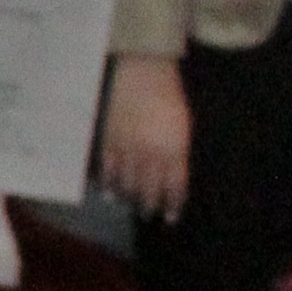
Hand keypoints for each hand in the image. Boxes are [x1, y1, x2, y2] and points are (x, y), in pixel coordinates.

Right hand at [97, 52, 190, 221]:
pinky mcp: (110, 138)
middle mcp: (151, 154)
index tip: (171, 217)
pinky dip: (108, 182)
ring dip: (128, 197)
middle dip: (149, 205)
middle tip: (148, 215)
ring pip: (127, 181)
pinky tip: (108, 192)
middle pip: (149, 188)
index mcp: (174, 151)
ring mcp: (128, 147)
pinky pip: (108, 167)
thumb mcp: (183, 128)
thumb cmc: (170, 98)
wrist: (144, 73)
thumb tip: (173, 176)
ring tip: (129, 206)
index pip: (174, 187)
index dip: (172, 204)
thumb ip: (178, 153)